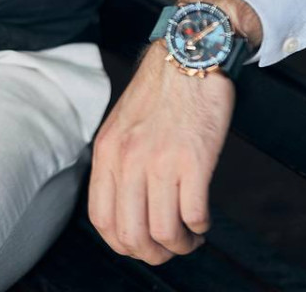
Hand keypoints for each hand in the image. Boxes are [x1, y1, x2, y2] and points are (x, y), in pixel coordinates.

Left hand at [88, 39, 234, 265]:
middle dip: (154, 253)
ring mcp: (160, 160)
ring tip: (191, 235)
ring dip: (181, 244)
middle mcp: (128, 158)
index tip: (141, 244)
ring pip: (165, 233)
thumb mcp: (123, 123)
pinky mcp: (194, 159)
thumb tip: (126, 207)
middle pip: (132, 236)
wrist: (189, 53)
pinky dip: (200, 226)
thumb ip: (119, 161)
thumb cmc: (162, 88)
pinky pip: (194, 215)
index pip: (102, 220)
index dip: (122, 243)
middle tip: (170, 247)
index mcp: (107, 151)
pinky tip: (203, 218)